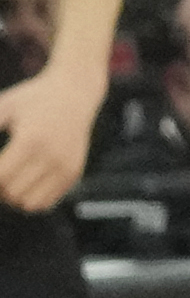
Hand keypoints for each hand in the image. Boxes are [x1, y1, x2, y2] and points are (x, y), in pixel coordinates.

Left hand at [0, 62, 102, 208]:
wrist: (75, 93)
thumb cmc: (32, 99)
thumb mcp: (4, 106)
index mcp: (32, 140)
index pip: (1, 177)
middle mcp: (52, 156)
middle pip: (12, 193)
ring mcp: (66, 167)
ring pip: (29, 204)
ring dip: (12, 198)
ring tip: (6, 182)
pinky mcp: (73, 173)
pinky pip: (46, 202)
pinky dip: (29, 200)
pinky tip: (22, 184)